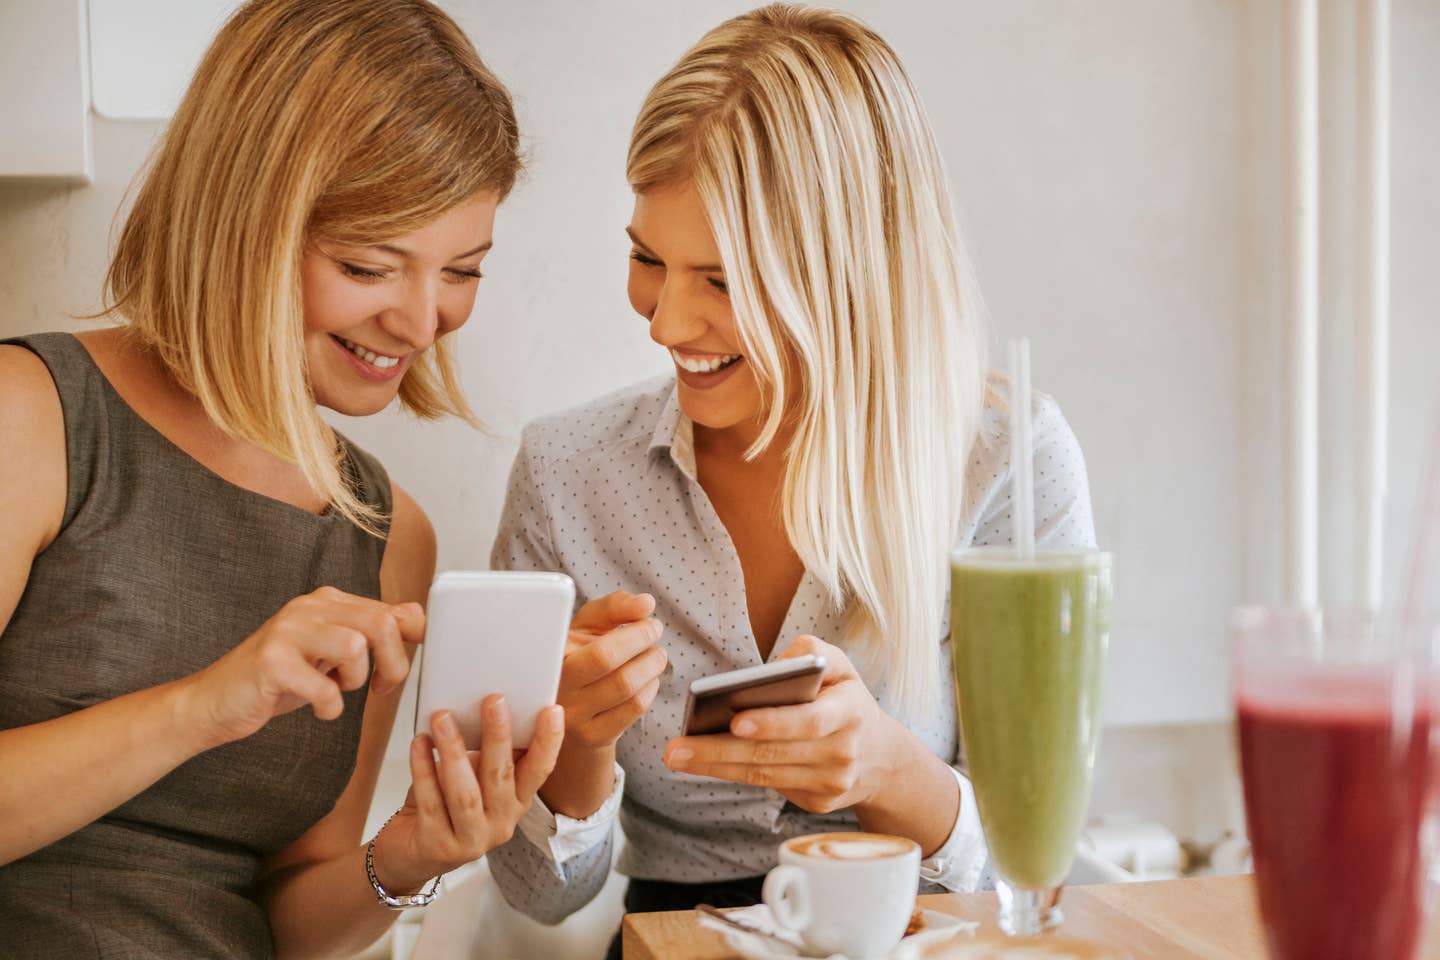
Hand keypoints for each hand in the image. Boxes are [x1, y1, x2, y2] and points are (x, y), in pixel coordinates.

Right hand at [180, 586, 422, 746]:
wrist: (215, 702)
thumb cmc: (278, 679)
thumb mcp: (330, 652)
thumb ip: (369, 632)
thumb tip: (417, 615)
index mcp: (328, 602)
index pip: (392, 611)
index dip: (411, 642)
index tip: (400, 666)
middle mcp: (308, 608)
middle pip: (381, 625)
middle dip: (392, 664)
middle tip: (379, 688)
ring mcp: (287, 631)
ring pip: (355, 648)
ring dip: (355, 681)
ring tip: (336, 690)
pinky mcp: (271, 661)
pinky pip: (325, 688)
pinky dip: (330, 707)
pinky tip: (317, 707)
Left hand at [371, 695, 564, 889]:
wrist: (412, 853)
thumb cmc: (446, 803)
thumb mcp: (475, 778)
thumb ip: (487, 753)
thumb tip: (491, 707)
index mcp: (516, 803)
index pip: (540, 771)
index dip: (549, 742)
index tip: (552, 711)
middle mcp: (500, 824)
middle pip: (502, 776)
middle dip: (499, 736)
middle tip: (494, 700)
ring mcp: (470, 840)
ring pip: (465, 793)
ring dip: (454, 751)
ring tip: (443, 718)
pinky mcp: (437, 846)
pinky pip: (430, 802)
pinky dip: (423, 769)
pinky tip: (419, 744)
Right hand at [556, 592, 666, 749]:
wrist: (571, 703)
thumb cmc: (581, 652)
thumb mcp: (589, 623)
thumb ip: (615, 606)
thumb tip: (646, 604)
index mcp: (551, 657)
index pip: (598, 650)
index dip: (634, 634)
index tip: (649, 621)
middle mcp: (556, 689)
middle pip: (613, 668)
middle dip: (644, 644)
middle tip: (655, 632)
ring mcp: (572, 717)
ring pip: (626, 689)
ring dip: (652, 666)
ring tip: (655, 654)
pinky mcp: (592, 735)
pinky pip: (633, 709)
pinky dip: (650, 688)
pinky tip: (648, 679)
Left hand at [661, 636, 901, 814]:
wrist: (881, 756)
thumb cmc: (846, 699)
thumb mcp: (842, 666)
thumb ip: (812, 653)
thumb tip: (771, 669)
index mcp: (851, 712)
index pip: (810, 721)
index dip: (773, 723)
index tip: (735, 721)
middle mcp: (844, 753)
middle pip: (775, 754)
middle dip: (720, 751)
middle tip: (675, 748)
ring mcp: (831, 784)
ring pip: (765, 775)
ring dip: (716, 767)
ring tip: (677, 756)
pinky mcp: (818, 803)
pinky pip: (769, 786)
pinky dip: (734, 774)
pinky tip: (703, 764)